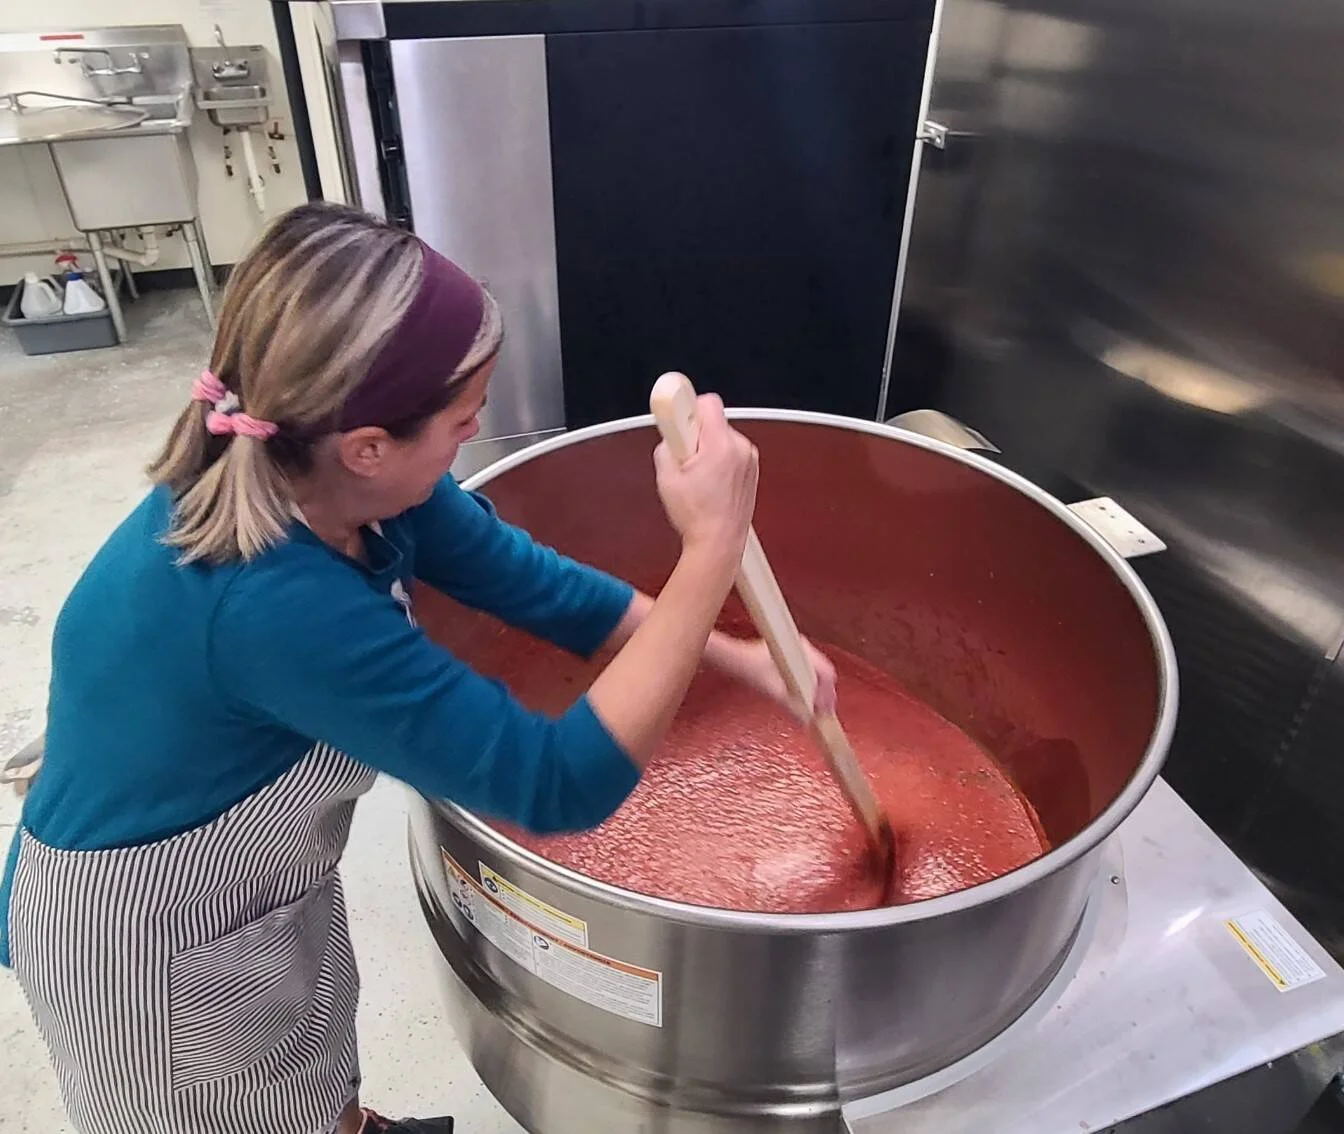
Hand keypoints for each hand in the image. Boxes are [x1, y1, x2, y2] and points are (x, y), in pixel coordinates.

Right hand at [654, 395, 758, 564]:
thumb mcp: (666, 478)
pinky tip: (710, 483)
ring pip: (721, 437)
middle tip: (685, 460)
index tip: (677, 415)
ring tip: (699, 477)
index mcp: (720, 446)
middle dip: (695, 434)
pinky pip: (731, 452)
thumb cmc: (698, 517)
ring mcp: (748, 459)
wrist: (719, 542)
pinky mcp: (752, 469)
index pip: (707, 402)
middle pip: (713, 421)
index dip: (687, 408)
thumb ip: (666, 445)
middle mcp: (740, 448)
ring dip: (708, 449)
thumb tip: (669, 433)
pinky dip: (719, 461)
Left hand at [728, 637, 837, 719]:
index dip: (827, 695)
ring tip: (814, 707)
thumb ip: (793, 708)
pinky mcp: (791, 654)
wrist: (735, 660)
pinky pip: (808, 670)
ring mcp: (798, 649)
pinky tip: (804, 696)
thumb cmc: (751, 670)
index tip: (825, 710)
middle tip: (822, 712)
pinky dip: (809, 684)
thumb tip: (807, 722)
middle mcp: (803, 648)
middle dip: (824, 694)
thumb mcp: (775, 693)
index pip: (826, 674)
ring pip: (817, 672)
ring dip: (817, 689)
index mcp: (802, 653)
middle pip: (824, 673)